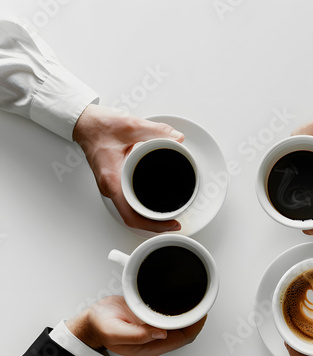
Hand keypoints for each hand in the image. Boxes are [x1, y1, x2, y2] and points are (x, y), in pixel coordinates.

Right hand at [66, 296, 205, 355]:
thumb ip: (137, 335)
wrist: (92, 320)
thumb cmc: (100, 326)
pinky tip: (182, 301)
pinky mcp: (151, 320)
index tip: (201, 313)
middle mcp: (155, 341)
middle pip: (185, 332)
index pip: (182, 339)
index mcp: (150, 347)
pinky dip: (180, 310)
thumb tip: (161, 334)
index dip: (195, 326)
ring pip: (180, 325)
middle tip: (203, 303)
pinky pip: (172, 317)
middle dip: (196, 319)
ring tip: (197, 300)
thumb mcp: (115, 331)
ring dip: (189, 314)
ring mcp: (154, 331)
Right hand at [73, 104, 184, 232]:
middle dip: (155, 224)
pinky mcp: (115, 183)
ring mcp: (112, 187)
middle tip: (175, 222)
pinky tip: (155, 205)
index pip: (132, 215)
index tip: (170, 224)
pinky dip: (143, 208)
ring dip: (149, 217)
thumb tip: (177, 138)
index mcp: (113, 180)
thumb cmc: (99, 126)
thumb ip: (157, 131)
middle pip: (133, 218)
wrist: (84, 122)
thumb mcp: (131, 126)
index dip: (153, 225)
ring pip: (130, 211)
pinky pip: (129, 202)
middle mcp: (111, 187)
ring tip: (169, 216)